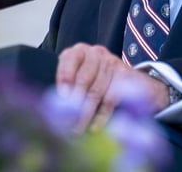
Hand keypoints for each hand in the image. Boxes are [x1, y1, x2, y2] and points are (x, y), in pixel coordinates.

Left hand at [55, 43, 169, 131]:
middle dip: (74, 104)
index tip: (62, 97)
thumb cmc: (92, 81)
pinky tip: (94, 126)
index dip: (65, 78)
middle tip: (67, 124)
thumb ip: (67, 89)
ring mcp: (112, 62)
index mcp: (78, 51)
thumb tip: (57, 108)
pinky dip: (101, 115)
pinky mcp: (125, 75)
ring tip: (78, 129)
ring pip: (96, 91)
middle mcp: (95, 53)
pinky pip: (111, 98)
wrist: (125, 80)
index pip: (69, 61)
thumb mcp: (76, 79)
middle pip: (84, 79)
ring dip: (86, 114)